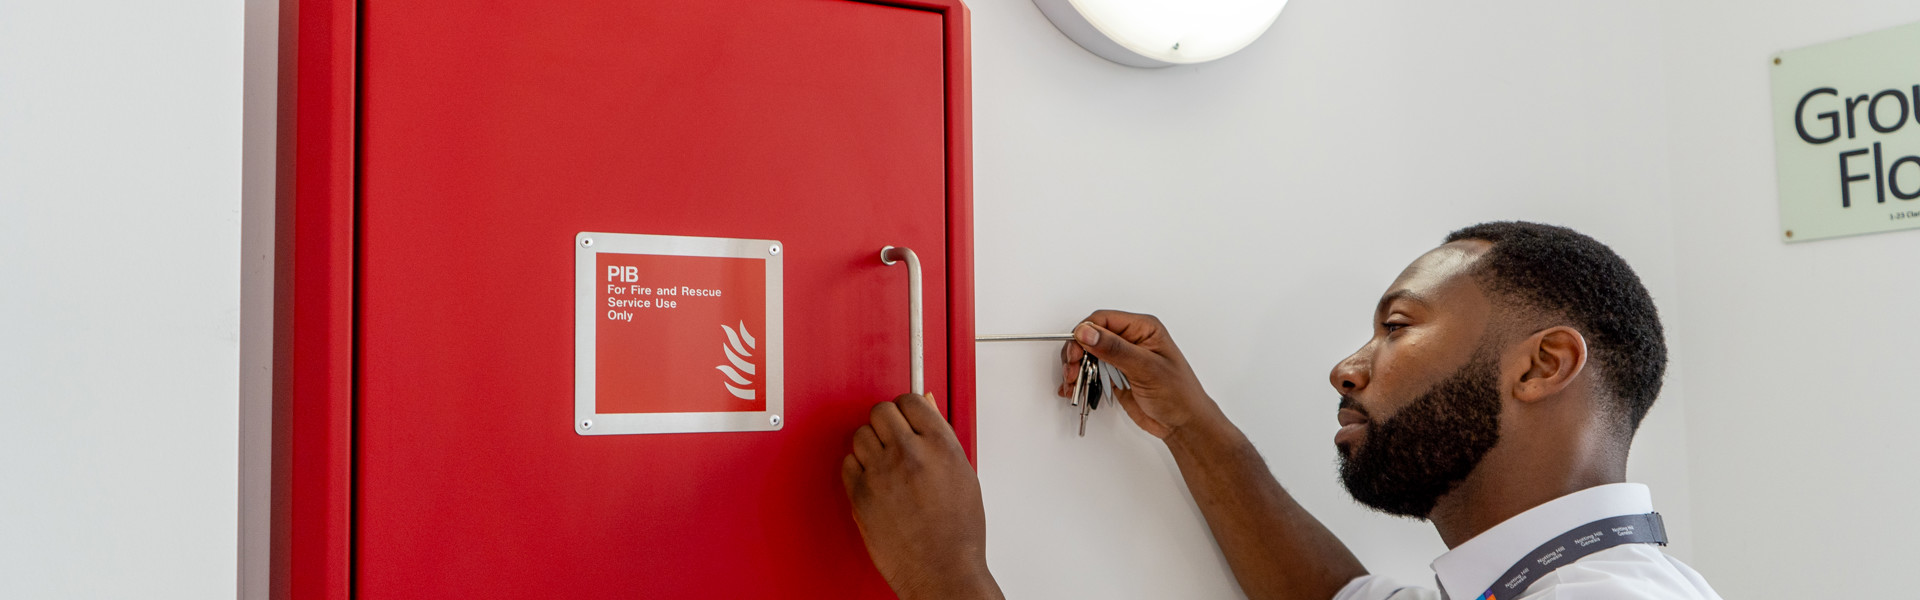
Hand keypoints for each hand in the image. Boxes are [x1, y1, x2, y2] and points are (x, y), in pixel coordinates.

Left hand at [842, 394, 1004, 599]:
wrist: (941, 570)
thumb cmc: (958, 532)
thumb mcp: (963, 474)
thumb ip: (941, 436)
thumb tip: (926, 407)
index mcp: (940, 445)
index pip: (911, 400)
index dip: (907, 409)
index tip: (906, 417)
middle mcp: (909, 454)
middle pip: (881, 411)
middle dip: (886, 422)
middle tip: (893, 438)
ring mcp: (881, 473)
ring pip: (860, 434)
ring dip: (870, 443)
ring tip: (885, 462)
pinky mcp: (860, 494)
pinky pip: (847, 463)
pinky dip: (858, 468)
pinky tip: (874, 479)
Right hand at [1059, 310, 1219, 439]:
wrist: (1184, 424)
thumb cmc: (1178, 394)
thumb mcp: (1146, 368)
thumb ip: (1115, 349)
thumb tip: (1087, 332)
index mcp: (1143, 328)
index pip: (1103, 320)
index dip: (1084, 333)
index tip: (1075, 351)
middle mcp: (1131, 340)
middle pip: (1091, 336)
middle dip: (1076, 353)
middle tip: (1071, 370)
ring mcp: (1122, 359)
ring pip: (1087, 355)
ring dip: (1075, 368)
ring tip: (1072, 383)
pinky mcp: (1116, 376)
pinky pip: (1091, 372)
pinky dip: (1080, 380)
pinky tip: (1073, 389)